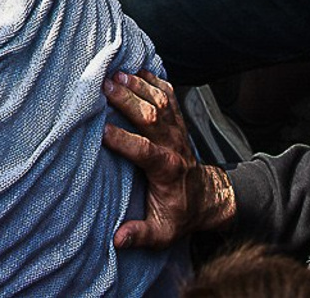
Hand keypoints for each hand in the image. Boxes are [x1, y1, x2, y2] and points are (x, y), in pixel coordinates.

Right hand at [101, 71, 234, 248]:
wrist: (207, 197)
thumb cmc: (179, 214)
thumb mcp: (162, 233)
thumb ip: (140, 235)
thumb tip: (117, 239)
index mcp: (167, 170)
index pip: (146, 151)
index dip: (125, 141)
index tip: (102, 131)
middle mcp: (173, 145)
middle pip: (153, 116)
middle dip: (129, 100)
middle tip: (105, 87)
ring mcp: (177, 129)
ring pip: (160, 100)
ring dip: (139, 85)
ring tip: (117, 74)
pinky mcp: (177, 120)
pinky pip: (168, 93)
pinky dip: (153, 79)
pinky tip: (136, 69)